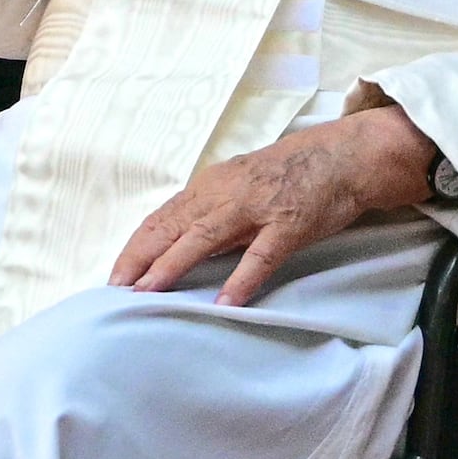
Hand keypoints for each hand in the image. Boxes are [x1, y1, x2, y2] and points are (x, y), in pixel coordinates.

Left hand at [115, 105, 438, 306]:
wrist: (344, 155)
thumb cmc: (292, 174)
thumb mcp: (241, 187)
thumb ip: (212, 214)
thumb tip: (180, 248)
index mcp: (211, 186)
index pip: (161, 219)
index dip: (135, 247)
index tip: (114, 275)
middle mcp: (225, 194)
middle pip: (171, 228)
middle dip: (140, 259)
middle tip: (114, 290)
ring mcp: (256, 208)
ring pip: (203, 238)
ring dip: (172, 265)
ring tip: (148, 293)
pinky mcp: (288, 225)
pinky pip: (260, 255)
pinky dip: (240, 279)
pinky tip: (224, 303)